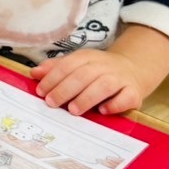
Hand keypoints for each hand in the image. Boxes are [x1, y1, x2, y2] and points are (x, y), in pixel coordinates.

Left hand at [31, 25, 168, 116]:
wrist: (134, 69)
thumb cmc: (98, 71)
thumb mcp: (77, 65)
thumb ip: (56, 69)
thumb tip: (34, 73)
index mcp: (88, 57)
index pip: (68, 65)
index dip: (53, 78)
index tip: (41, 92)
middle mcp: (104, 66)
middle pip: (84, 75)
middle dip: (65, 89)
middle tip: (51, 103)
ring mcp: (120, 78)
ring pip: (104, 85)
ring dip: (87, 97)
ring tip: (73, 110)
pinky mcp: (134, 92)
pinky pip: (126, 97)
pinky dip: (115, 104)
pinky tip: (103, 110)